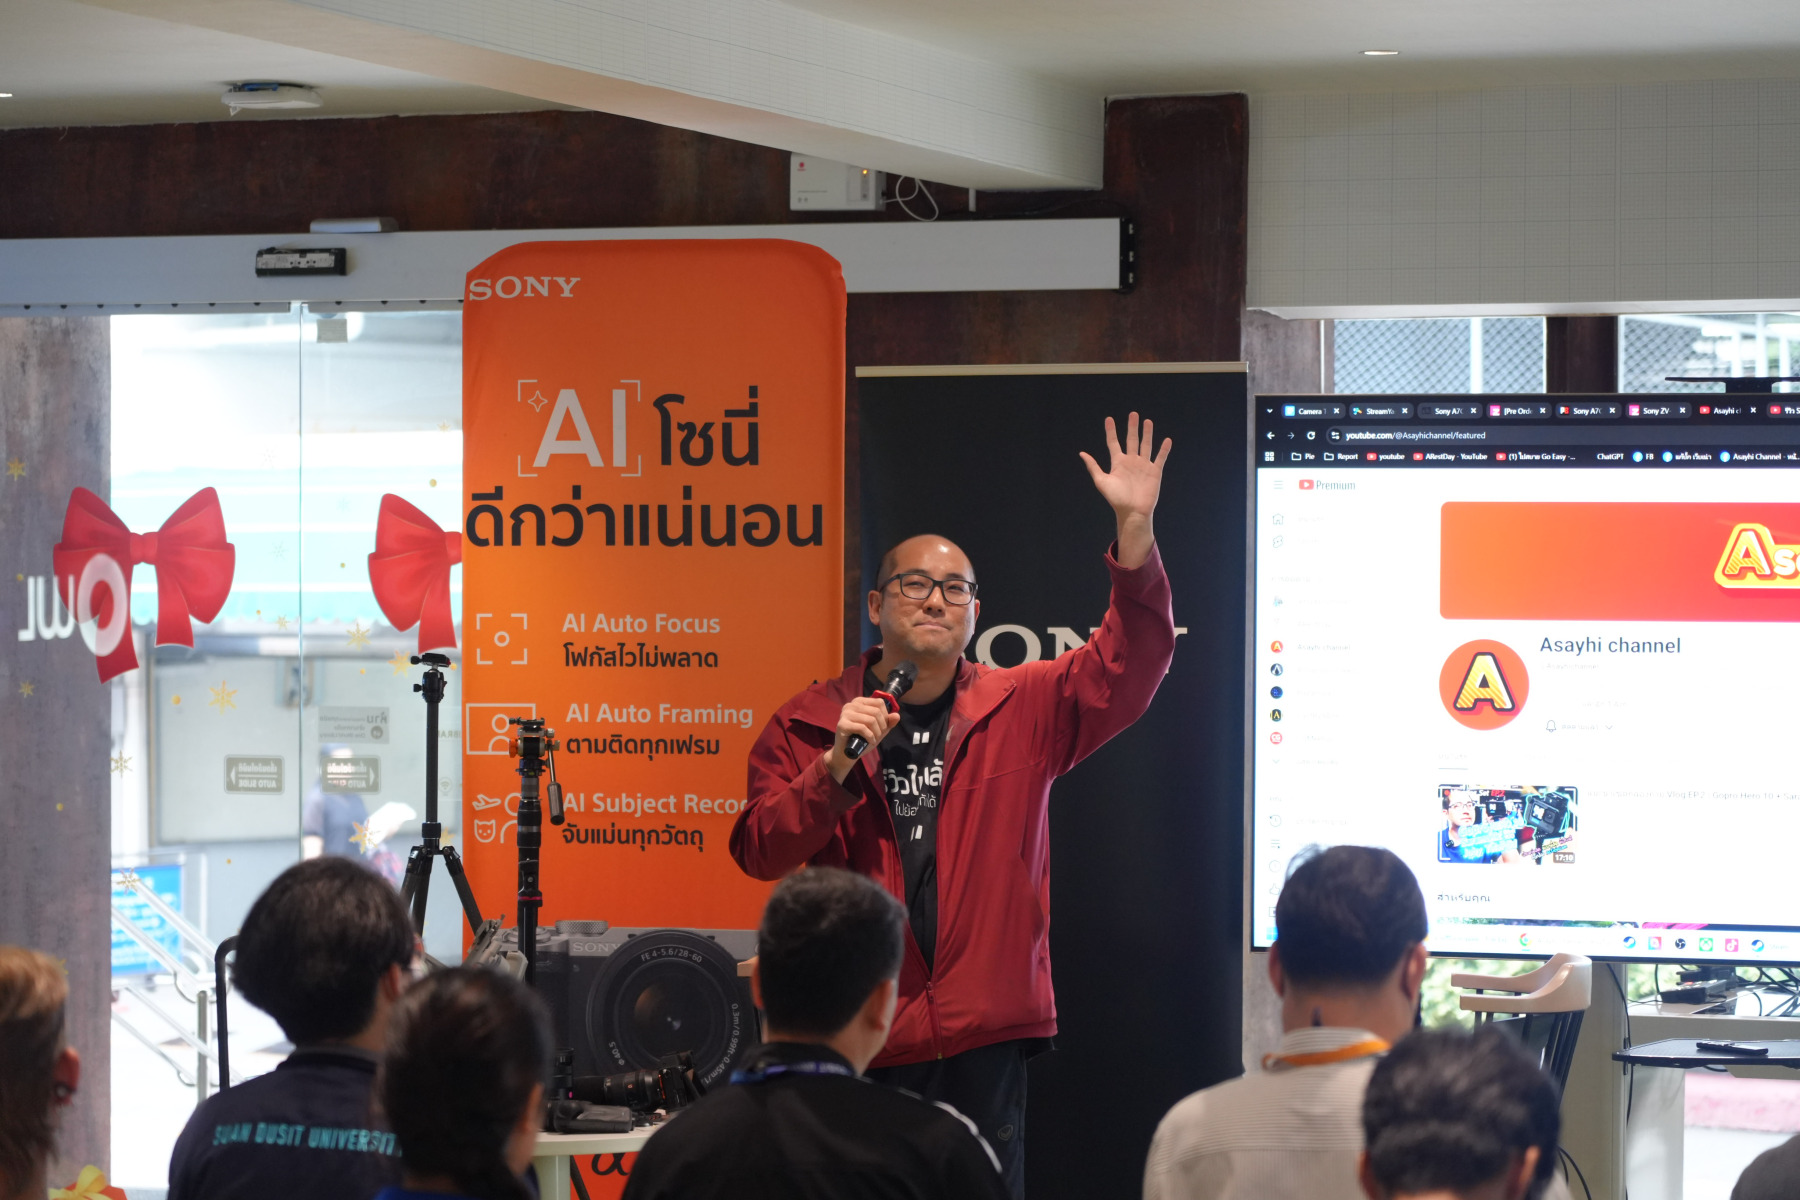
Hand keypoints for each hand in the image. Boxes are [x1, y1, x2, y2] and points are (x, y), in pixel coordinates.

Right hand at [825, 697, 899, 782]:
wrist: (846, 753)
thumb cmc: (862, 739)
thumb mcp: (878, 730)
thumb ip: (888, 722)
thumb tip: (897, 715)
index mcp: (860, 702)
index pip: (880, 702)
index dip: (885, 716)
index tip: (883, 727)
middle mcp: (851, 705)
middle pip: (876, 712)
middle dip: (881, 726)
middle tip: (878, 735)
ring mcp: (845, 714)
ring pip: (870, 720)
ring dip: (876, 733)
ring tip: (874, 739)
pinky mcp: (842, 724)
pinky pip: (862, 728)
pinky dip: (870, 737)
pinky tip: (870, 741)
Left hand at [1079, 412, 1170, 568]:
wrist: (1132, 511)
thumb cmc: (1116, 499)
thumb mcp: (1102, 481)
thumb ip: (1093, 467)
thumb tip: (1082, 453)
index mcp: (1118, 463)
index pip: (1113, 443)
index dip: (1111, 431)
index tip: (1109, 419)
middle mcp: (1131, 462)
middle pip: (1131, 440)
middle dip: (1132, 427)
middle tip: (1133, 414)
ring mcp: (1143, 466)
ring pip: (1146, 445)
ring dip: (1147, 433)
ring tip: (1147, 421)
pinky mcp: (1155, 472)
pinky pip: (1160, 458)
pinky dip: (1163, 449)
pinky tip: (1166, 440)